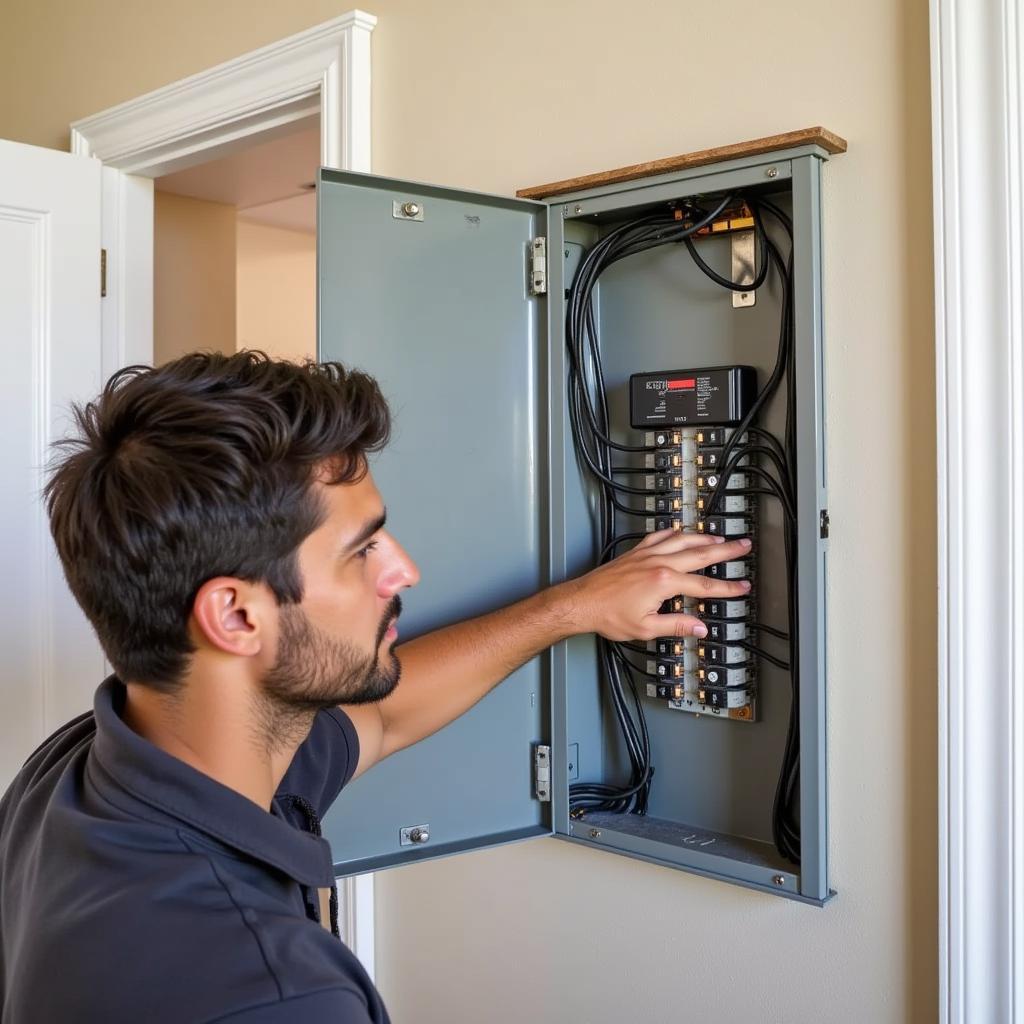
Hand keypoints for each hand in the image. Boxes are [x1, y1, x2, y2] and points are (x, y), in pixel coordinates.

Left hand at [559, 529, 752, 640]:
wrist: (581, 602)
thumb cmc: (608, 615)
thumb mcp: (646, 628)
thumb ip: (677, 625)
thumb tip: (699, 627)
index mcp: (663, 582)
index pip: (704, 586)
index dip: (727, 588)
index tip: (742, 587)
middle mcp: (657, 563)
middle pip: (700, 553)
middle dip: (725, 551)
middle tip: (743, 545)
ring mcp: (646, 554)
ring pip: (682, 540)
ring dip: (703, 538)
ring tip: (720, 538)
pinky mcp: (635, 552)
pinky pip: (659, 536)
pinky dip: (673, 532)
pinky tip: (680, 532)